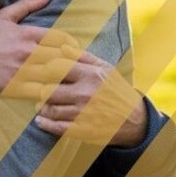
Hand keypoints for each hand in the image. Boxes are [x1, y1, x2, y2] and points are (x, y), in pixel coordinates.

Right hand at [0, 0, 79, 93]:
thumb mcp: (5, 16)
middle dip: (72, 65)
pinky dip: (49, 93)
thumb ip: (27, 4)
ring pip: (53, 77)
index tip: (75, 53)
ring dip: (63, 80)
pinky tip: (54, 94)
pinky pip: (39, 91)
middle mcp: (27, 52)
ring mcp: (21, 70)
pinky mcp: (14, 86)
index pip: (61, 40)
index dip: (73, 47)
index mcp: (28, 34)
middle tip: (80, 70)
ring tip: (71, 83)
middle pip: (61, 59)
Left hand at [33, 50, 147, 146]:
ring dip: (42, 108)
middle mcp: (85, 93)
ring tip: (42, 106)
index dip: (45, 70)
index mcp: (90, 75)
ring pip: (50, 110)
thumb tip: (61, 46)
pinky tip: (40, 120)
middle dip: (42, 91)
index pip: (55, 68)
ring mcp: (83, 113)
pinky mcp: (82, 130)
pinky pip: (56, 127)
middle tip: (41, 92)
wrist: (135, 119)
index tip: (44, 74)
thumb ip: (82, 57)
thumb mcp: (105, 68)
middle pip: (48, 90)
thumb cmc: (116, 90)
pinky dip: (44, 123)